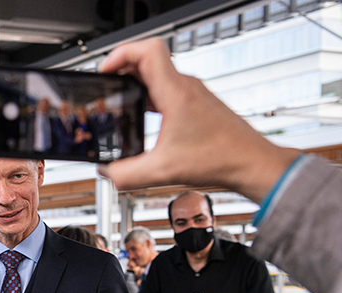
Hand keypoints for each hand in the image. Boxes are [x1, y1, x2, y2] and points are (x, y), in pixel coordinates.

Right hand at [97, 39, 299, 202]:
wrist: (252, 163)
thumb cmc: (221, 159)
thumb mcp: (161, 172)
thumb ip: (125, 174)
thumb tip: (106, 172)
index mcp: (176, 94)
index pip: (147, 51)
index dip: (121, 54)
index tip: (106, 70)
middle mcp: (186, 87)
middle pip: (148, 59)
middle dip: (122, 70)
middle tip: (107, 87)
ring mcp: (193, 93)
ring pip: (158, 73)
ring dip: (136, 82)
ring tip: (121, 99)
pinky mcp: (198, 103)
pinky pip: (168, 88)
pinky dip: (150, 95)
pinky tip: (143, 115)